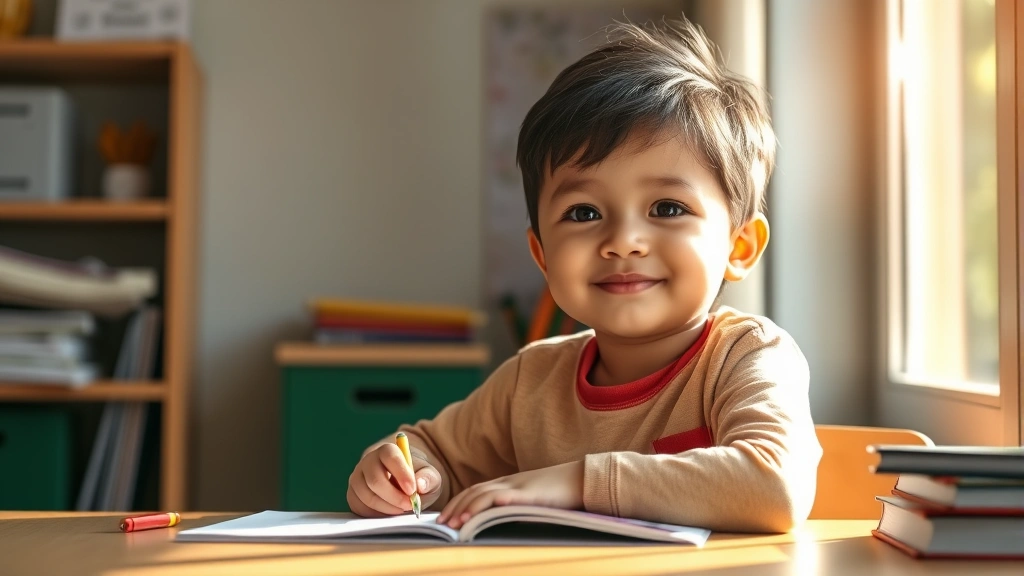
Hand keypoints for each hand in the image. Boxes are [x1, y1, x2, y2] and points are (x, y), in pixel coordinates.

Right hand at [347, 443, 442, 516]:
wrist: (404, 484)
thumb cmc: (417, 477)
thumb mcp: (430, 475)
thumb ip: (428, 478)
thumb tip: (420, 485)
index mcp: (387, 450)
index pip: (389, 456)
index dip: (401, 473)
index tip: (413, 490)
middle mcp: (368, 461)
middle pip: (374, 479)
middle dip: (394, 496)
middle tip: (409, 505)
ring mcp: (358, 478)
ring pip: (366, 496)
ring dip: (387, 507)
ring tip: (402, 509)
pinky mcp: (353, 495)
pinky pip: (360, 507)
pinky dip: (376, 514)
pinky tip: (390, 512)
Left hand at [438, 461, 583, 528]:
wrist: (581, 478)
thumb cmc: (559, 492)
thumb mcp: (531, 500)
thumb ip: (514, 507)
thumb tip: (498, 523)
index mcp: (508, 483)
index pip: (475, 490)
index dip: (458, 503)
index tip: (445, 518)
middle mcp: (508, 482)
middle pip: (473, 492)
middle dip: (454, 507)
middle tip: (440, 525)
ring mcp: (517, 486)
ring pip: (483, 494)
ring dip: (465, 509)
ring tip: (453, 525)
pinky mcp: (528, 494)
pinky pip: (502, 497)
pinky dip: (486, 506)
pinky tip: (475, 515)